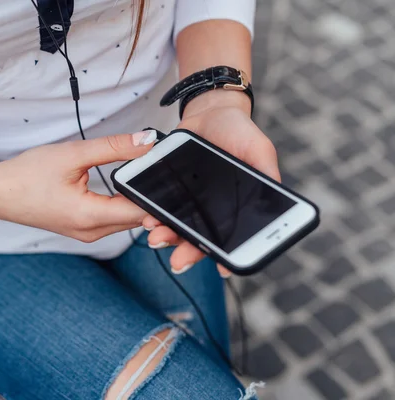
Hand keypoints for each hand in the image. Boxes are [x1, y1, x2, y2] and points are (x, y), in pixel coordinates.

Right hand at [0, 130, 157, 241]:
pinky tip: (130, 188)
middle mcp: (91, 232)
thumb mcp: (72, 154)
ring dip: (140, 202)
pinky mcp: (82, 230)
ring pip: (127, 221)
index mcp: (89, 217)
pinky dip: (125, 205)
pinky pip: (113, 221)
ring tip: (152, 177)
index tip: (177, 177)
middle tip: (169, 173)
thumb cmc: (26, 176)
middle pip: (138, 219)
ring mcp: (86, 234)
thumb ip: (113, 148)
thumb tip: (147, 141)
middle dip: (154, 198)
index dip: (162, 196)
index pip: (142, 211)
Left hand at [144, 91, 280, 276]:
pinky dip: (152, 213)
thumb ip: (266, 173)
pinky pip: (159, 206)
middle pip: (199, 239)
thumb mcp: (259, 150)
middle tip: (179, 261)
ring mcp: (188, 202)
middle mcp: (210, 211)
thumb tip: (276, 198)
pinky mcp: (168, 189)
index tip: (222, 270)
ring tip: (156, 238)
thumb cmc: (240, 132)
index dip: (225, 256)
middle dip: (189, 252)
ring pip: (177, 227)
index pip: (229, 238)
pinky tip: (146, 216)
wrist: (207, 113)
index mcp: (235, 209)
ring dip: (167, 236)